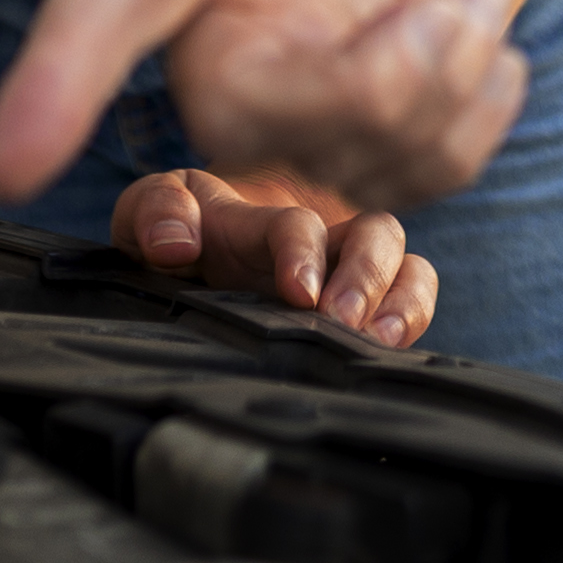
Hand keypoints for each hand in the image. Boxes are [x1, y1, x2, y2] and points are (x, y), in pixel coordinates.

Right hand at [0, 0, 523, 213]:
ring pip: (337, 166)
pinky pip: (412, 177)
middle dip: (367, 92)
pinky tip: (480, 30)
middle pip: (238, 122)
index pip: (102, 3)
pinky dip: (476, 120)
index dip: (53, 84)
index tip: (7, 165)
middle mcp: (219, 12)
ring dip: (445, 94)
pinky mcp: (359, 113)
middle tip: (452, 2)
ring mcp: (289, 73)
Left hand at [113, 168, 439, 345]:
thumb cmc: (178, 229)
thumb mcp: (149, 211)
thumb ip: (154, 212)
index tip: (300, 293)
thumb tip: (177, 244)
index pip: (298, 223)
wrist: (198, 252)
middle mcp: (322, 238)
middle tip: (342, 321)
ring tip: (379, 340)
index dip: (303, 252)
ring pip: (408, 267)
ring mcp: (349, 271)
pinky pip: (411, 304)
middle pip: (378, 233)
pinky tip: (392, 351)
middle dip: (368, 276)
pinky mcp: (364, 307)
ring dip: (402, 301)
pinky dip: (413, 321)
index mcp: (263, 216)